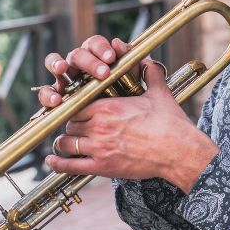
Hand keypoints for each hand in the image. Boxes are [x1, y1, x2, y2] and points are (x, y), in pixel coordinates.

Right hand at [37, 35, 131, 107]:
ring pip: (53, 63)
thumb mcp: (128, 77)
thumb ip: (126, 59)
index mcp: (94, 54)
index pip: (94, 43)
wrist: (114, 118)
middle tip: (103, 73)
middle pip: (77, 54)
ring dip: (56, 64)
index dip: (101, 48)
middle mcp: (76, 63)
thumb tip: (118, 43)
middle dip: (89, 62)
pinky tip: (56, 100)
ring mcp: (63, 78)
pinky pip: (45, 91)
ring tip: (61, 68)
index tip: (111, 58)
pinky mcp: (53, 94)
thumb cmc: (121, 92)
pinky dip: (48, 94)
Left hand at [44, 60, 218, 192]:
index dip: (74, 108)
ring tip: (61, 145)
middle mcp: (99, 125)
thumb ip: (150, 75)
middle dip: (70, 126)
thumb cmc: (169, 123)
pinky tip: (51, 162)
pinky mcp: (102, 167)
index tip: (74, 111)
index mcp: (107, 106)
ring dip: (63, 144)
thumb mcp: (159, 94)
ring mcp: (99, 147)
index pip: (76, 105)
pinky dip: (58, 164)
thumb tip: (149, 62)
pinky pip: (71, 166)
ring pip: (66, 143)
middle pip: (70, 123)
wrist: (179, 150)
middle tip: (71, 129)